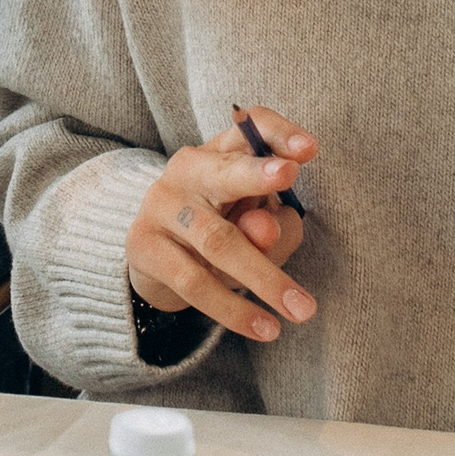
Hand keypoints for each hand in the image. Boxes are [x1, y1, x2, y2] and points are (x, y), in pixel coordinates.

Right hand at [125, 108, 317, 345]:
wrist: (156, 258)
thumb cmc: (222, 228)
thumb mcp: (255, 221)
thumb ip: (272, 222)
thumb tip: (265, 230)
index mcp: (221, 151)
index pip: (249, 126)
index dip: (279, 134)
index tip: (310, 151)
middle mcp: (188, 170)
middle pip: (224, 170)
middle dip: (258, 174)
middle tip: (288, 176)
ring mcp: (161, 206)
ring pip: (218, 241)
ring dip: (264, 277)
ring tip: (302, 310)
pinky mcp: (144, 247)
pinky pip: (195, 282)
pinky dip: (234, 309)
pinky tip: (265, 329)